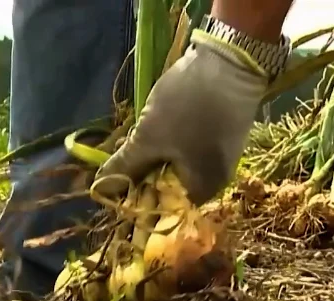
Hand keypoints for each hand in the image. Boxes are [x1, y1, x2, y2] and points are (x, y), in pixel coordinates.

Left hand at [94, 33, 268, 203]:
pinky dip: (171, 139)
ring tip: (139, 132)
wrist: (232, 59)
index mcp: (203, 191)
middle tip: (125, 148)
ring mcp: (223, 156)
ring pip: (177, 164)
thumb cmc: (188, 106)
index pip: (162, 209)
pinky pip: (190, 147)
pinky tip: (159, 122)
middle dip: (143, 171)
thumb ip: (125, 167)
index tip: (116, 179)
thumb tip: (101, 189)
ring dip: (155, 152)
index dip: (135, 197)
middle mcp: (217, 181)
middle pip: (169, 186)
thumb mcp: (148, 138)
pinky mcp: (223, 134)